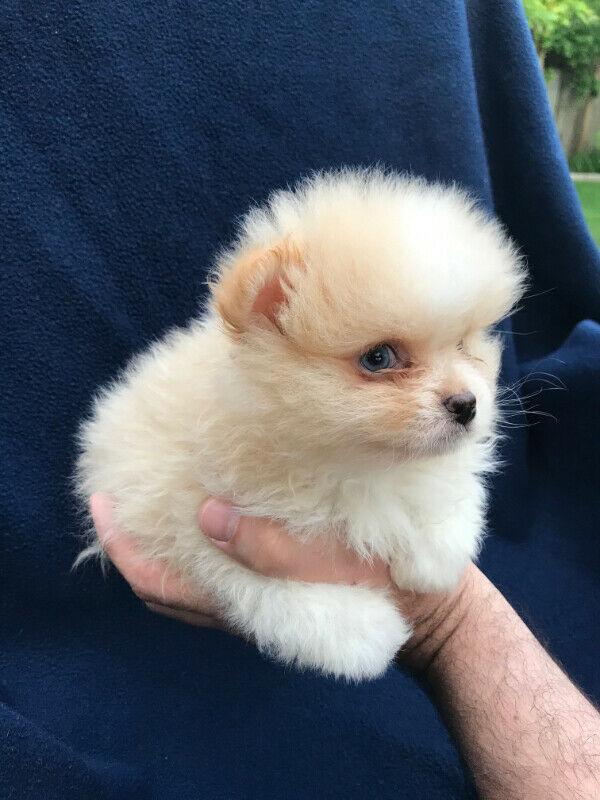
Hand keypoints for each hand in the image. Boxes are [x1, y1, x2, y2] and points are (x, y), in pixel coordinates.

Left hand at [90, 493, 473, 673]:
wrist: (426, 610)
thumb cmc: (382, 581)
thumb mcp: (332, 563)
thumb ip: (272, 548)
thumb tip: (207, 515)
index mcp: (243, 601)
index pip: (157, 583)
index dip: (121, 547)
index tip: (101, 502)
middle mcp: (239, 603)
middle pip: (159, 582)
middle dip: (129, 541)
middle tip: (120, 489)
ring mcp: (255, 596)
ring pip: (184, 577)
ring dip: (159, 541)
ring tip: (155, 491)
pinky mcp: (274, 582)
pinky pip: (215, 569)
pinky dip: (193, 541)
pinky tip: (207, 503)